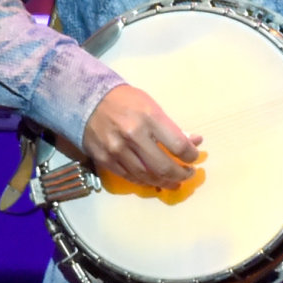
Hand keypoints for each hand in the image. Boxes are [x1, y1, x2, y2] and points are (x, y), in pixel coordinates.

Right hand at [79, 84, 201, 190]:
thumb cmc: (126, 101)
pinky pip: (128, 177)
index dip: (191, 156)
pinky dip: (144, 181)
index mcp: (150, 118)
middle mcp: (133, 135)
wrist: (87, 100)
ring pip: (146, 176)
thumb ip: (172, 127)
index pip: (178, 145)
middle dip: (181, 174)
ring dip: (164, 182)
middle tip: (188, 174)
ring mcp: (116, 149)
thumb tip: (194, 141)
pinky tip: (154, 180)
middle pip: (163, 166)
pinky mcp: (103, 159)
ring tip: (174, 182)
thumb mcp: (153, 107)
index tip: (194, 157)